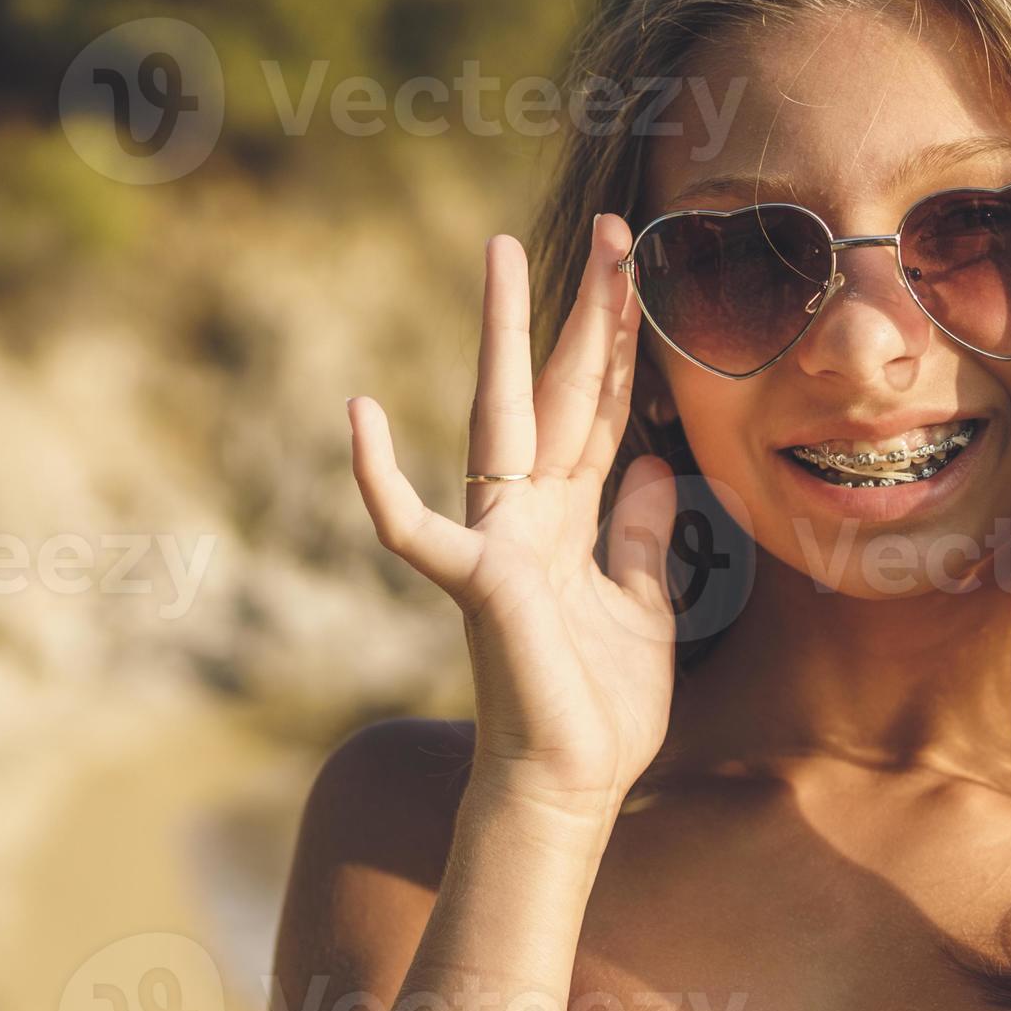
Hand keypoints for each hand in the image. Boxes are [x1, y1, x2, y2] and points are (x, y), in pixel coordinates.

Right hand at [349, 217, 679, 825]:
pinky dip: (379, 477)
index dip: (624, 340)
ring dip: (501, 338)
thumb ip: (641, 535)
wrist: (570, 787)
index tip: (643, 267)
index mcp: (570, 517)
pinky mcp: (475, 583)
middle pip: (560, 389)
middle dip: (585, 307)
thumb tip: (652, 464)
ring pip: (501, 420)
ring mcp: (497, 541)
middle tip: (608, 223)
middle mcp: (528, 513)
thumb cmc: (600, 708)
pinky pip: (412, 527)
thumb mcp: (645, 607)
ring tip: (501, 258)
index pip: (602, 409)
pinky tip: (358, 413)